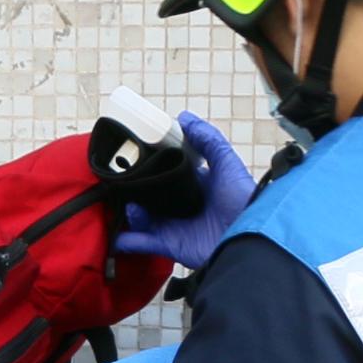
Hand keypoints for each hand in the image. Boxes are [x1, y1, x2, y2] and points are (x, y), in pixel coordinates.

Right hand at [112, 110, 254, 273]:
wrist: (248, 236)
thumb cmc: (242, 200)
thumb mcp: (227, 163)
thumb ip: (208, 140)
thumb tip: (184, 117)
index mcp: (195, 185)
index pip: (167, 172)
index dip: (151, 165)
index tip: (134, 155)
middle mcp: (182, 206)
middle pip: (150, 197)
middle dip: (133, 190)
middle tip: (121, 182)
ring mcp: (174, 226)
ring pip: (141, 218)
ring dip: (129, 212)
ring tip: (129, 205)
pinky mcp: (169, 245)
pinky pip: (141, 242)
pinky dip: (125, 241)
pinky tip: (114, 234)